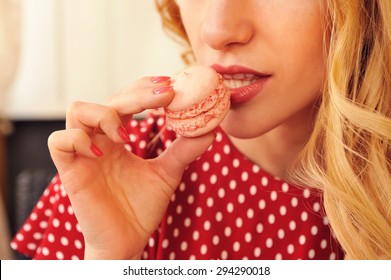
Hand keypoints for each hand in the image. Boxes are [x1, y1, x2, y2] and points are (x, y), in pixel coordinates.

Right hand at [47, 77, 215, 258]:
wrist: (127, 241)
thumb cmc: (141, 208)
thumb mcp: (168, 173)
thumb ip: (184, 150)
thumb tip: (211, 130)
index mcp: (119, 137)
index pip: (127, 99)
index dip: (145, 88)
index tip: (171, 87)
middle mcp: (100, 140)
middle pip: (109, 100)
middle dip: (137, 94)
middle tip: (166, 94)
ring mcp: (82, 153)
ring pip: (77, 110)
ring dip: (106, 114)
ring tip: (128, 133)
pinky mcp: (70, 171)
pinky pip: (59, 142)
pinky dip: (80, 140)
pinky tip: (104, 153)